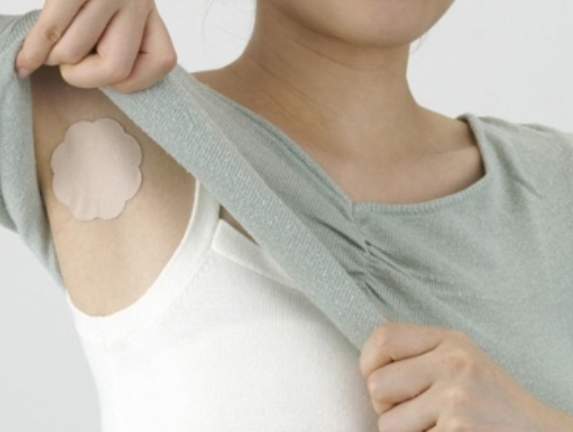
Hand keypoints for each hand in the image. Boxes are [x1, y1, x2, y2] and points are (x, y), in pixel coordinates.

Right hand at [16, 0, 176, 91]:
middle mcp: (136, 0)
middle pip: (116, 68)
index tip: (108, 69)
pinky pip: (52, 29)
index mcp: (153, 11)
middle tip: (72, 64)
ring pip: (76, 52)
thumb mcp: (124, 14)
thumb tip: (103, 80)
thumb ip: (125, 45)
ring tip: (52, 45)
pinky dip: (35, 52)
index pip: (161, 63)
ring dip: (56, 57)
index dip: (131, 79)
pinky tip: (25, 64)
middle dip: (85, 77)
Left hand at [359, 323, 572, 431]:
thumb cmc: (490, 397)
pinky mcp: (457, 430)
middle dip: (385, 406)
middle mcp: (453, 364)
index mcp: (449, 340)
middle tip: (411, 410)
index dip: (368, 361)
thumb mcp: (460, 357)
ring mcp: (456, 399)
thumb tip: (371, 351)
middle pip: (377, 385)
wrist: (535, 430)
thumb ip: (420, 352)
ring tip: (432, 424)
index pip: (384, 338)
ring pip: (388, 424)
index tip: (374, 376)